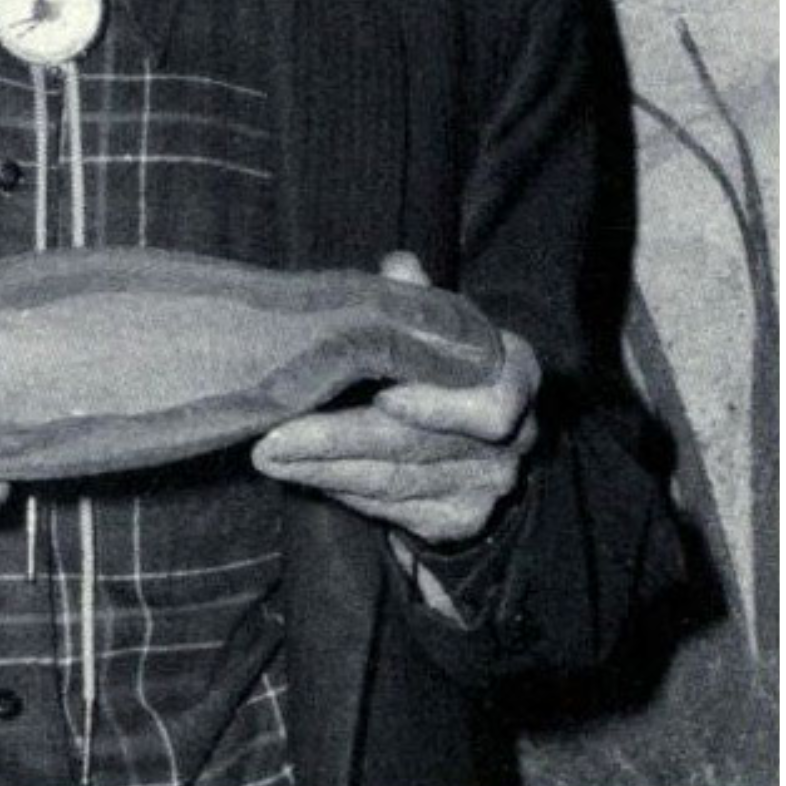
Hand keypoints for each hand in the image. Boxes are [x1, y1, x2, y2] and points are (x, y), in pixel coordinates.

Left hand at [249, 252, 540, 545]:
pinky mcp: (457, 519)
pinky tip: (299, 472)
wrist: (463, 434)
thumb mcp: (434, 323)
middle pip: (420, 445)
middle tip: (275, 435)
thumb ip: (417, 301)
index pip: (491, 406)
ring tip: (269, 453)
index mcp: (517, 376)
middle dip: (340, 439)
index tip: (381, 396)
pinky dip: (339, 489)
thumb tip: (398, 266)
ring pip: (396, 480)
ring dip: (324, 468)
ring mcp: (487, 485)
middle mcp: (514, 438)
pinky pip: (389, 507)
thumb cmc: (439, 362)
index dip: (436, 405)